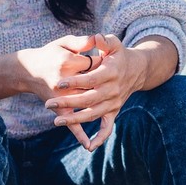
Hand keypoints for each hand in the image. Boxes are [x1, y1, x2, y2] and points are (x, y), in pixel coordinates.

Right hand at [17, 35, 101, 148]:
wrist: (29, 69)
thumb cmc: (50, 53)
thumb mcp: (64, 42)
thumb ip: (82, 41)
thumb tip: (97, 39)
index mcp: (66, 62)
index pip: (93, 64)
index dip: (102, 61)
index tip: (104, 59)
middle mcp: (63, 81)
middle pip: (92, 84)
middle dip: (101, 81)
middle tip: (105, 76)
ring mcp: (61, 98)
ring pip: (85, 104)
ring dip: (98, 103)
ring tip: (109, 100)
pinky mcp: (59, 109)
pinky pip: (71, 123)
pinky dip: (79, 134)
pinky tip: (89, 145)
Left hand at [43, 33, 141, 150]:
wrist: (137, 70)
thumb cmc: (119, 54)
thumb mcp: (114, 43)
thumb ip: (104, 40)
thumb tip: (96, 38)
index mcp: (111, 73)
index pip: (91, 79)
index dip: (75, 82)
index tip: (58, 83)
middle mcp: (113, 90)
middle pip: (88, 99)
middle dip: (68, 102)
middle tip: (48, 104)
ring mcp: (114, 103)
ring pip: (93, 114)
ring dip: (75, 119)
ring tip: (56, 120)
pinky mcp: (114, 111)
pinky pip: (108, 128)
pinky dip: (99, 138)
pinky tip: (88, 146)